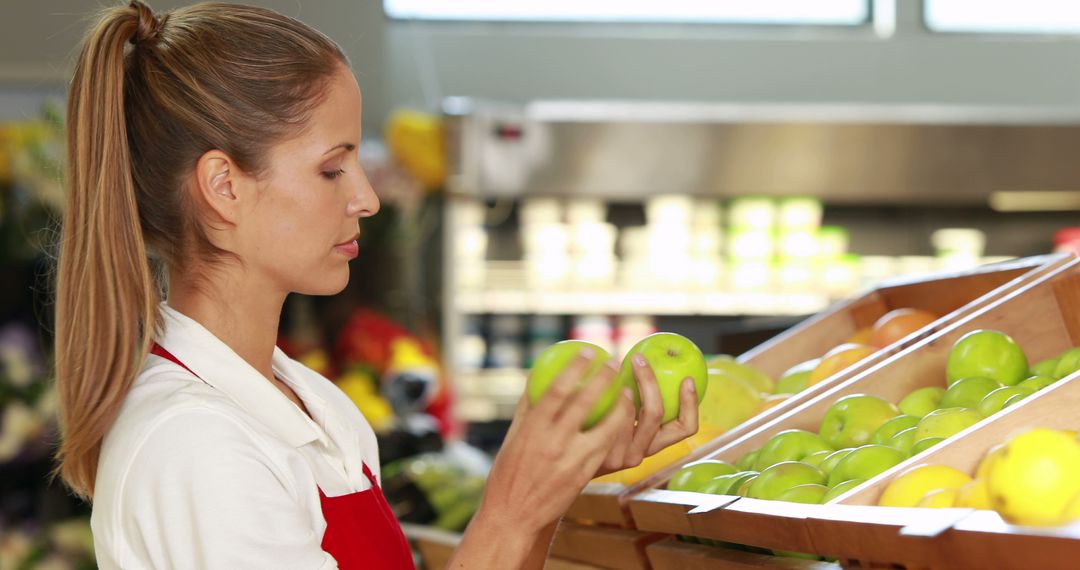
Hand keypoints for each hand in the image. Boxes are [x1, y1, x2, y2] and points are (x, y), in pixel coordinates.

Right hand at [475, 349, 634, 536]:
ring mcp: (571, 461)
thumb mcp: (513, 437)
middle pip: (585, 403)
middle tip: (615, 363)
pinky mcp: (583, 475)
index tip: (589, 351)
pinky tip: (624, 419)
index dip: (576, 368)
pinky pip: (606, 448)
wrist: (513, 516)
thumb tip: (539, 375)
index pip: (558, 390)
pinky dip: (617, 430)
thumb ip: (528, 406)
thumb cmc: (508, 473)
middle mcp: (552, 442)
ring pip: (605, 428)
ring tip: (628, 390)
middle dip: (603, 379)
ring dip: (621, 406)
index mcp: (532, 428)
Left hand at [594, 354, 698, 476]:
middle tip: (639, 358)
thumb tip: (644, 361)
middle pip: (656, 412)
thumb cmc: (597, 437)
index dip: (691, 403)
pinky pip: (605, 418)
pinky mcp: (599, 454)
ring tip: (613, 365)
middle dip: (650, 381)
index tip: (688, 378)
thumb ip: (637, 404)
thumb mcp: (624, 427)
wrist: (568, 466)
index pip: (685, 428)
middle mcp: (641, 453)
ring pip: (629, 412)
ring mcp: (620, 456)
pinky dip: (604, 398)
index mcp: (655, 445)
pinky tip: (593, 382)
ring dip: (623, 384)